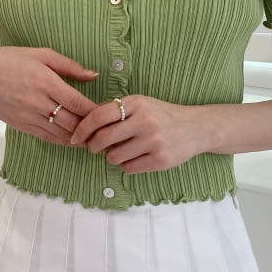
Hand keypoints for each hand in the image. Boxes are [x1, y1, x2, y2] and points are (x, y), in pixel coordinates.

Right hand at [0, 46, 98, 145]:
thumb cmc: (10, 60)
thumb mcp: (40, 54)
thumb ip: (69, 66)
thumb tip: (94, 75)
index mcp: (44, 81)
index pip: (76, 102)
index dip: (95, 111)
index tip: (108, 113)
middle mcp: (37, 102)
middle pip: (71, 122)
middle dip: (91, 128)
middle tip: (106, 129)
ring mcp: (28, 116)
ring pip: (61, 134)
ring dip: (79, 138)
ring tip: (95, 138)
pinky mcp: (22, 126)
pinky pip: (47, 137)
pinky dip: (63, 141)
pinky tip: (75, 141)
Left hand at [69, 95, 203, 173]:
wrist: (196, 128)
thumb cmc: (162, 116)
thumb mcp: (141, 104)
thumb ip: (115, 111)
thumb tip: (83, 127)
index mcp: (137, 103)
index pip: (99, 116)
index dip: (82, 129)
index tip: (75, 137)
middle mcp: (145, 121)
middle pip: (103, 139)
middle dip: (93, 146)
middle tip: (94, 148)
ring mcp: (154, 142)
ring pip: (114, 157)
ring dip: (112, 157)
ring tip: (122, 150)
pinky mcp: (160, 160)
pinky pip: (128, 168)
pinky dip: (126, 165)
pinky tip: (135, 157)